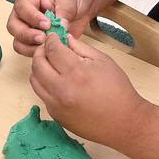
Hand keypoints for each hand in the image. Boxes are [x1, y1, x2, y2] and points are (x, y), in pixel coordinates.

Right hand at [6, 0, 96, 55]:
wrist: (81, 1)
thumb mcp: (69, 0)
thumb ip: (63, 14)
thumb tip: (59, 29)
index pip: (21, 8)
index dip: (32, 18)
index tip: (47, 24)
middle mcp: (24, 12)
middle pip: (13, 26)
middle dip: (27, 35)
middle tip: (43, 38)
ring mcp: (28, 27)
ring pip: (18, 41)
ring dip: (30, 47)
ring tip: (47, 46)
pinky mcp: (34, 40)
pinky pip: (28, 50)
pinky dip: (37, 53)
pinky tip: (50, 50)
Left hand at [29, 34, 147, 148]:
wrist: (124, 122)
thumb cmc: (118, 90)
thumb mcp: (103, 61)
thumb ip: (81, 48)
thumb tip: (64, 39)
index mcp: (76, 73)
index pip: (52, 50)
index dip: (51, 40)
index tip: (53, 36)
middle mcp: (62, 90)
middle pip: (37, 64)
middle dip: (40, 51)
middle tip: (48, 47)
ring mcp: (56, 105)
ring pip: (34, 80)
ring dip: (39, 68)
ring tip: (50, 64)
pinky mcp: (55, 115)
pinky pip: (42, 95)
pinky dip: (45, 84)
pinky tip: (57, 81)